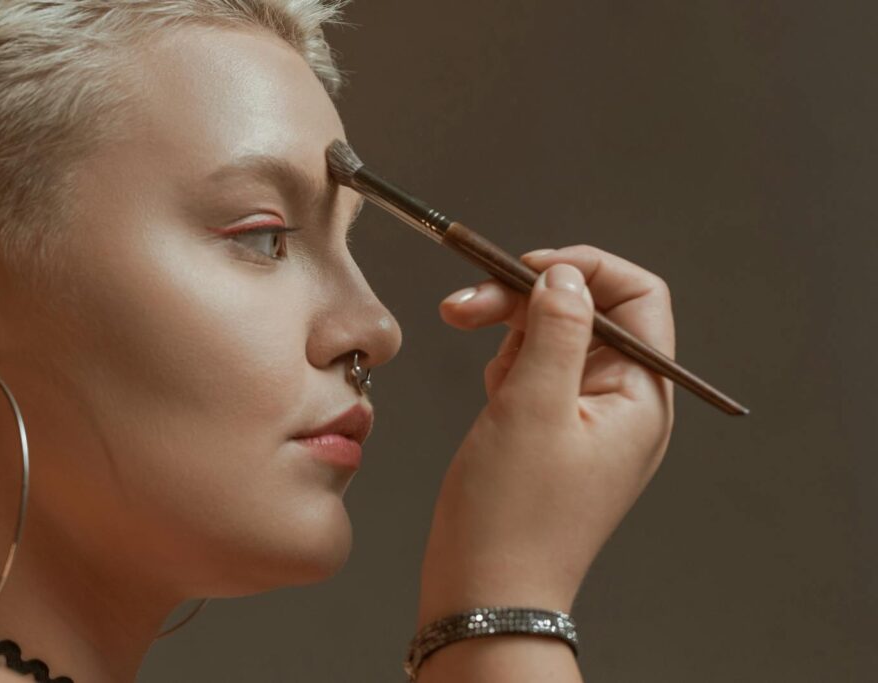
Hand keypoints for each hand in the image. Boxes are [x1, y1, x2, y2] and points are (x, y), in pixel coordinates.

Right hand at [417, 245, 675, 626]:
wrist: (484, 593)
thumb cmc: (512, 516)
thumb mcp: (533, 406)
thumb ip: (555, 329)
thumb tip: (565, 275)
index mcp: (641, 397)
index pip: (638, 298)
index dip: (585, 270)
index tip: (525, 268)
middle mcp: (622, 405)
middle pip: (587, 314)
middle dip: (525, 299)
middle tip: (463, 305)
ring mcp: (587, 421)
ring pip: (554, 340)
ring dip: (509, 332)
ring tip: (472, 358)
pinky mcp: (553, 434)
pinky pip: (536, 374)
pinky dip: (507, 367)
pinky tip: (490, 394)